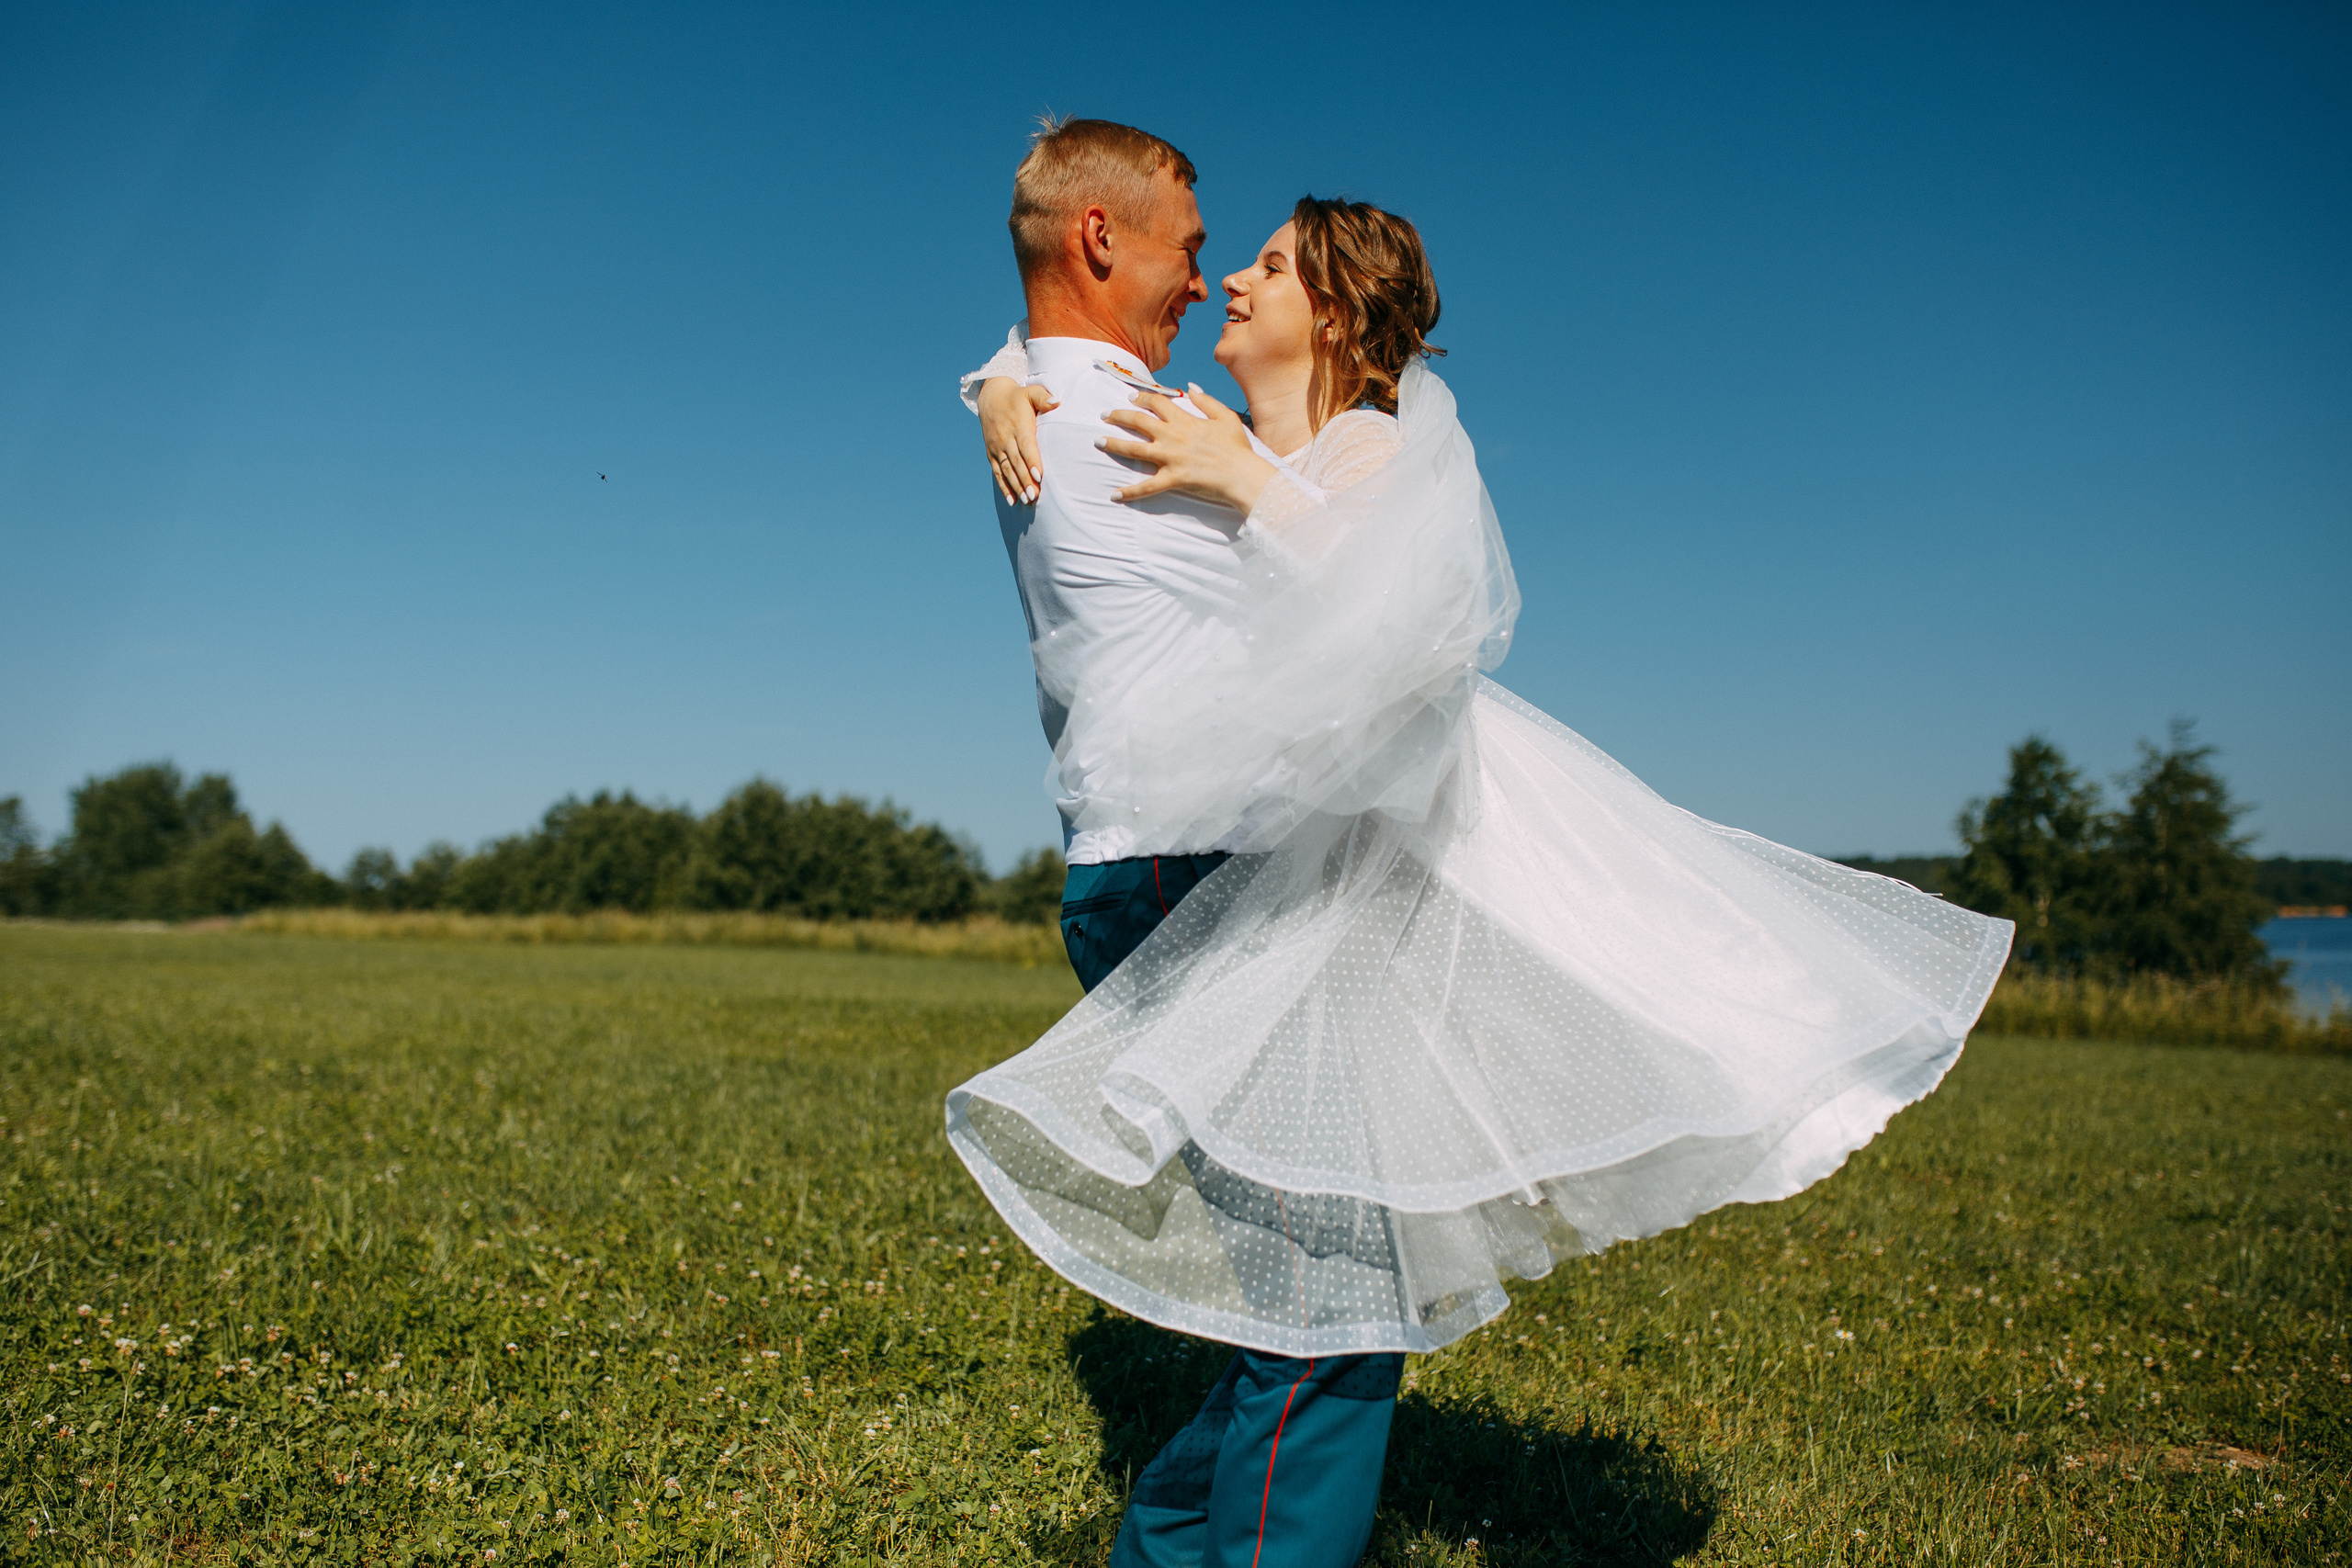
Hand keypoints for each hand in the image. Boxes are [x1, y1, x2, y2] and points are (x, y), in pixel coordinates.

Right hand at [979, 379, 1056, 503]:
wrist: (991, 396)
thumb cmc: (1017, 396)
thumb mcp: (1031, 392)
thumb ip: (1044, 397)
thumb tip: (1056, 403)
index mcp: (1018, 425)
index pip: (1025, 446)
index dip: (1031, 461)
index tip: (1038, 476)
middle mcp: (1005, 438)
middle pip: (1016, 462)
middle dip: (1025, 480)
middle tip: (1034, 496)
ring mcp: (997, 447)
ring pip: (1006, 470)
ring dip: (1016, 486)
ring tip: (1026, 500)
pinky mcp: (991, 453)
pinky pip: (997, 472)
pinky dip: (1004, 487)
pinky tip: (1012, 500)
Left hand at [1098, 385, 1276, 512]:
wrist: (1243, 474)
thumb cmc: (1237, 447)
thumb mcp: (1226, 417)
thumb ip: (1206, 400)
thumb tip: (1189, 387)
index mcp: (1185, 420)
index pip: (1157, 403)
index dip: (1142, 397)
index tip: (1131, 398)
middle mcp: (1173, 436)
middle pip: (1138, 421)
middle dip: (1119, 416)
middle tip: (1104, 415)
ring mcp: (1171, 458)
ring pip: (1135, 449)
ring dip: (1114, 444)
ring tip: (1098, 441)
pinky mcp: (1173, 479)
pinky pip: (1147, 487)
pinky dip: (1130, 492)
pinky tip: (1115, 494)